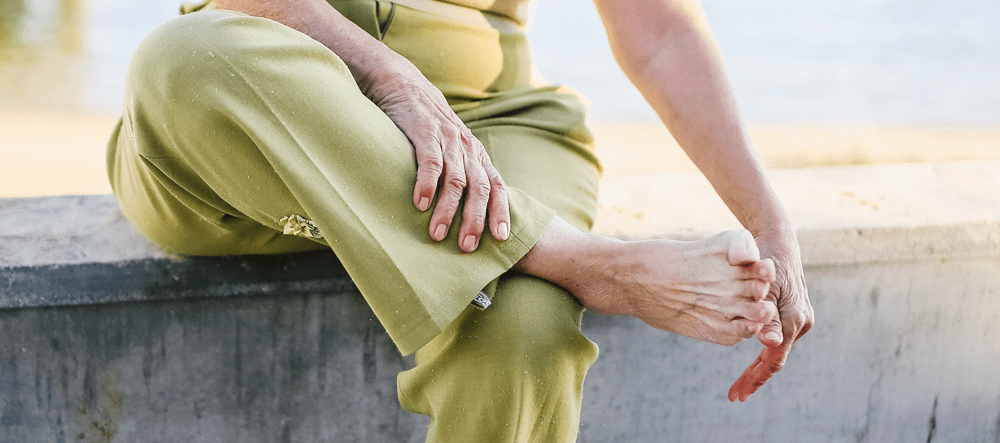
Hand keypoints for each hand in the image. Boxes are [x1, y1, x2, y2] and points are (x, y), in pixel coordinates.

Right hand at [368, 65, 509, 251]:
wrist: (402, 84)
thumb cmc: (425, 125)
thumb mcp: (448, 148)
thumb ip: (458, 173)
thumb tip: (462, 212)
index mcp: (475, 154)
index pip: (496, 186)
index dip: (501, 212)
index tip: (502, 238)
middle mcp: (466, 147)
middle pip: (480, 188)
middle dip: (476, 220)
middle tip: (468, 247)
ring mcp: (447, 139)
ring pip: (456, 180)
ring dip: (448, 210)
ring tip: (438, 235)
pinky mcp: (424, 131)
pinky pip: (430, 162)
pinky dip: (427, 184)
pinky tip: (420, 204)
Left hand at [728, 231, 813, 400]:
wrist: (777, 239)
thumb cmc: (764, 259)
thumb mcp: (762, 286)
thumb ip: (765, 314)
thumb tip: (770, 343)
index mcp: (793, 319)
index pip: (773, 360)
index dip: (754, 379)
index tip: (737, 394)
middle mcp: (801, 322)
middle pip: (775, 360)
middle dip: (754, 378)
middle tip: (735, 395)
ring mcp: (800, 318)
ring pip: (776, 351)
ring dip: (759, 368)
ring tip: (740, 384)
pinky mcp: (794, 313)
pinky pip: (777, 338)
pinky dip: (763, 352)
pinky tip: (750, 363)